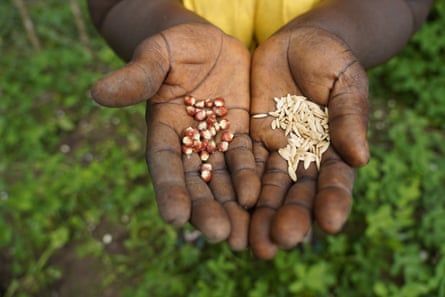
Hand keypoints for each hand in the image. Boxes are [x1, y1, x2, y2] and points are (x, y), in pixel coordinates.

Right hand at [90, 23, 259, 250]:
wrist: (209, 42)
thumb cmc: (176, 44)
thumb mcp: (156, 56)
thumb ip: (135, 77)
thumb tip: (96, 92)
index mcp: (164, 130)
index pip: (164, 165)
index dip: (168, 191)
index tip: (174, 219)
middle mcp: (191, 144)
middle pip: (198, 182)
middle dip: (207, 209)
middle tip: (219, 236)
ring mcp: (220, 141)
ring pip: (227, 178)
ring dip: (235, 206)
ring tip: (244, 233)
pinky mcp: (245, 133)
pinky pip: (252, 158)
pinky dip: (257, 178)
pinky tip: (265, 199)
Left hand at [249, 27, 368, 258]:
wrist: (296, 43)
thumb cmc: (329, 58)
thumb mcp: (345, 82)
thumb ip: (349, 117)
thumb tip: (361, 158)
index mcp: (334, 148)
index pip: (335, 179)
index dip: (334, 199)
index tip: (331, 223)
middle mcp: (304, 157)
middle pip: (297, 192)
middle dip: (290, 216)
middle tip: (280, 242)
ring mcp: (276, 151)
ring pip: (267, 188)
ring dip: (260, 214)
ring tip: (253, 243)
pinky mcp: (250, 139)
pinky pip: (242, 164)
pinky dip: (238, 186)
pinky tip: (231, 207)